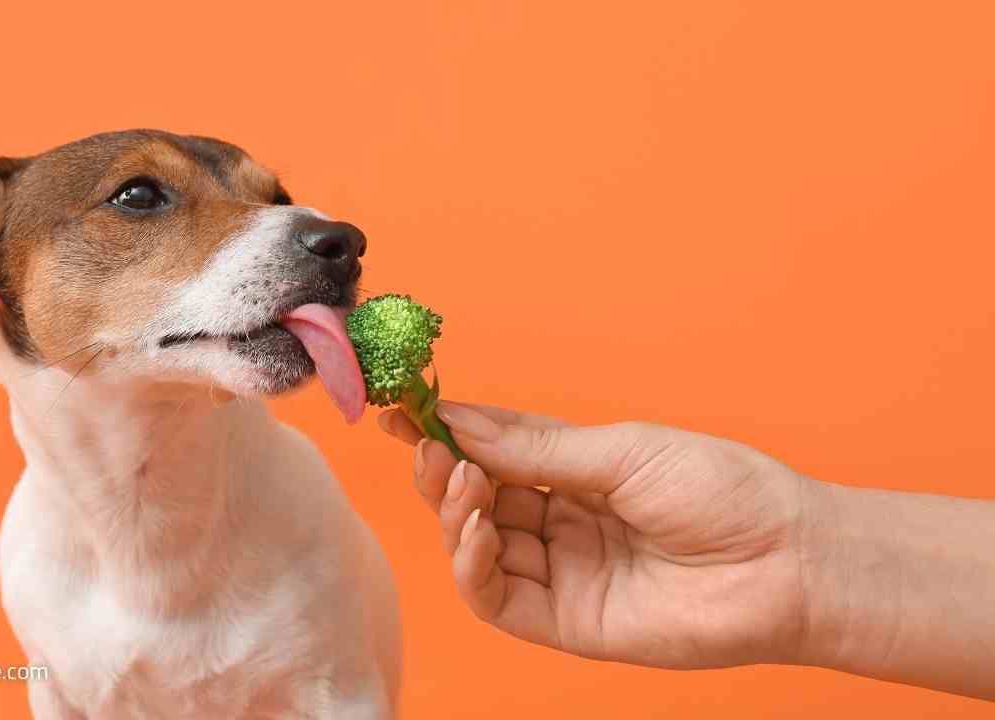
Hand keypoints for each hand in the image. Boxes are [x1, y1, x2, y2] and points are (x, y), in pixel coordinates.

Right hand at [380, 402, 813, 668]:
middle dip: (444, 471)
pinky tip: (474, 530)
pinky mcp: (565, 622)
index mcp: (580, 474)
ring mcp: (563, 573)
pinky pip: (496, 598)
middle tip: (424, 447)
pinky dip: (471, 565)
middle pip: (478, 498)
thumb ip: (534, 448)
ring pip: (477, 546)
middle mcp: (563, 523)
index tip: (403, 410)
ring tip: (460, 482)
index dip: (450, 434)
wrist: (786, 562)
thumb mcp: (621, 451)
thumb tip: (458, 420)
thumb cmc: (721, 491)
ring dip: (454, 512)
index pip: (496, 452)